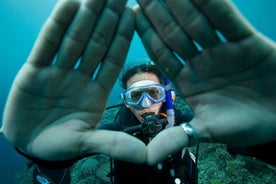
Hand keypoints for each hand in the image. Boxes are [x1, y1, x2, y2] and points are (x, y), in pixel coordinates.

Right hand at [1, 0, 145, 162]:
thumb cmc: (59, 144)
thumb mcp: (87, 143)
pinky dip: (56, 24)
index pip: (112, 59)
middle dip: (108, 18)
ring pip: (74, 39)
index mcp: (95, 92)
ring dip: (85, 15)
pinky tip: (68, 4)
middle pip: (96, 42)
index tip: (133, 13)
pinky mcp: (33, 70)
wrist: (29, 145)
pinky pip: (46, 44)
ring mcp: (56, 71)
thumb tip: (144, 156)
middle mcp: (79, 76)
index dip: (123, 36)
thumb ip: (113, 144)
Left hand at [136, 0, 275, 163]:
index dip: (146, 34)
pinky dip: (213, 4)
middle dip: (157, 13)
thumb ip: (179, 138)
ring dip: (180, 3)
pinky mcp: (247, 41)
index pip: (162, 53)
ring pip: (197, 22)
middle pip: (174, 33)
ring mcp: (223, 49)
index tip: (131, 15)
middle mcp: (201, 61)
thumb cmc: (247, 125)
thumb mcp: (210, 132)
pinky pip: (227, 20)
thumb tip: (149, 157)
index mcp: (188, 80)